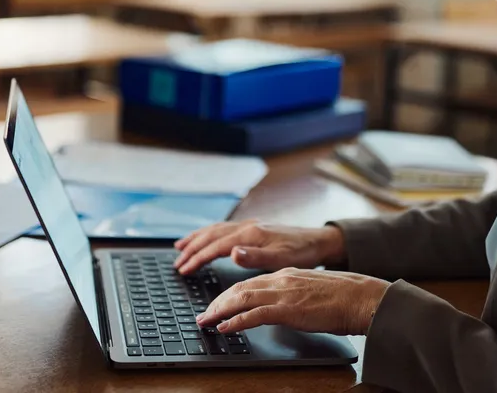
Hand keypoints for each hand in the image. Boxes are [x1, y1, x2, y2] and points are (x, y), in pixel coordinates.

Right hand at [172, 220, 345, 275]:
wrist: (320, 242)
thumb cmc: (302, 253)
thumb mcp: (282, 259)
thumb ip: (256, 257)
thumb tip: (232, 252)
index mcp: (251, 235)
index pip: (216, 246)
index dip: (198, 258)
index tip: (184, 269)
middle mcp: (248, 227)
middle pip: (211, 236)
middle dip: (192, 248)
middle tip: (177, 262)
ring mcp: (250, 226)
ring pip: (216, 230)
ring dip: (197, 238)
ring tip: (181, 246)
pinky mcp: (254, 229)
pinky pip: (224, 229)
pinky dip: (210, 234)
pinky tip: (207, 239)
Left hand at [196, 268, 389, 335]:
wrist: (362, 297)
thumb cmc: (344, 297)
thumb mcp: (312, 289)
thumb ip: (293, 292)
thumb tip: (282, 305)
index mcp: (287, 273)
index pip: (249, 282)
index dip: (229, 294)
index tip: (217, 305)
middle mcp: (281, 279)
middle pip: (239, 288)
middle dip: (217, 302)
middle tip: (203, 315)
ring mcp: (284, 293)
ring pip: (241, 298)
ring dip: (219, 311)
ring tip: (206, 322)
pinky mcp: (289, 309)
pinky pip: (254, 314)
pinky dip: (236, 321)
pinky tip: (225, 328)